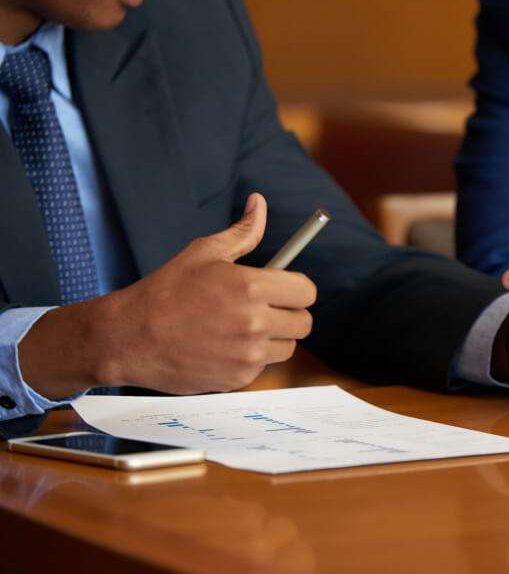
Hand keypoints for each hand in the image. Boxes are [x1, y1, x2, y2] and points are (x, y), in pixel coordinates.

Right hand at [19, 194, 317, 398]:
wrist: (128, 338)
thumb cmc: (166, 290)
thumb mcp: (204, 252)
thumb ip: (243, 232)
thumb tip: (260, 203)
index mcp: (252, 287)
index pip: (306, 292)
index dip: (296, 288)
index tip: (283, 288)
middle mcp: (255, 323)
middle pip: (303, 323)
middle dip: (288, 314)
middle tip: (264, 309)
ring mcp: (247, 355)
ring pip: (287, 347)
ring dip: (273, 338)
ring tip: (241, 328)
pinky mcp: (237, 379)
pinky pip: (262, 367)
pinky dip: (250, 358)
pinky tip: (223, 347)